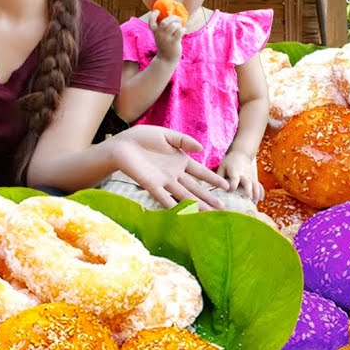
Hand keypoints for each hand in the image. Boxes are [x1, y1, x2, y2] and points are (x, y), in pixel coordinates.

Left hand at [109, 125, 230, 209]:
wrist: (122, 145)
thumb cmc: (142, 138)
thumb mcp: (166, 135)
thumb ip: (183, 140)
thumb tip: (200, 148)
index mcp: (179, 161)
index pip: (200, 172)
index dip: (212, 179)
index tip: (226, 186)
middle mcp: (174, 173)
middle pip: (195, 188)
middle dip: (208, 197)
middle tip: (222, 208)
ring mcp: (164, 181)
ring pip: (183, 195)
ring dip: (196, 204)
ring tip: (209, 213)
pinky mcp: (151, 185)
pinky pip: (164, 198)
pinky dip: (173, 206)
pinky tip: (183, 213)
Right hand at [142, 10, 183, 62]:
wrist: (166, 59)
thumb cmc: (165, 45)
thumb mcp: (160, 36)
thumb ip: (163, 28)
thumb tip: (171, 16)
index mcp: (155, 32)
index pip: (151, 21)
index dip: (153, 15)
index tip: (158, 11)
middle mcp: (159, 35)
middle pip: (165, 22)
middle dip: (173, 18)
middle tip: (178, 19)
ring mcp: (166, 39)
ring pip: (174, 26)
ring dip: (179, 24)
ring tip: (180, 27)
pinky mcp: (174, 42)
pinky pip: (180, 31)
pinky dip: (183, 29)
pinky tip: (183, 31)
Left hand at [216, 151, 264, 202]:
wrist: (241, 153)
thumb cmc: (229, 162)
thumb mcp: (222, 167)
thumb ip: (219, 177)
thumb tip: (212, 189)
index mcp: (235, 172)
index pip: (234, 179)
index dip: (232, 185)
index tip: (230, 191)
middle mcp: (244, 174)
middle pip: (248, 182)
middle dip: (248, 190)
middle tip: (248, 199)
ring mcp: (251, 176)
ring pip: (255, 185)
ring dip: (256, 194)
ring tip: (254, 203)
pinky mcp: (254, 178)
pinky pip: (259, 185)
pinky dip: (261, 192)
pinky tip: (261, 199)